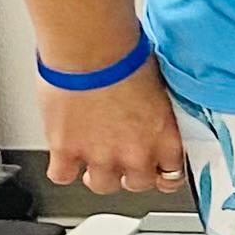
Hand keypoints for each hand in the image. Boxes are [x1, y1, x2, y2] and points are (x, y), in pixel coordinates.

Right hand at [43, 52, 186, 195]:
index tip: (156, 171)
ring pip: (102, 185)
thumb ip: (159, 115)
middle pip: (137, 184)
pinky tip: (65, 155)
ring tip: (92, 158)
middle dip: (129, 173)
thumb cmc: (128, 56)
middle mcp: (136, 153)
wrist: (93, 49)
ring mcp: (100, 156)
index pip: (172, 175)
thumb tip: (153, 116)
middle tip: (120, 158)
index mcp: (165, 138)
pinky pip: (62, 176)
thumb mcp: (162, 89)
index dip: (161, 174)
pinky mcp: (66, 151)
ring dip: (97, 175)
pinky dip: (63, 168)